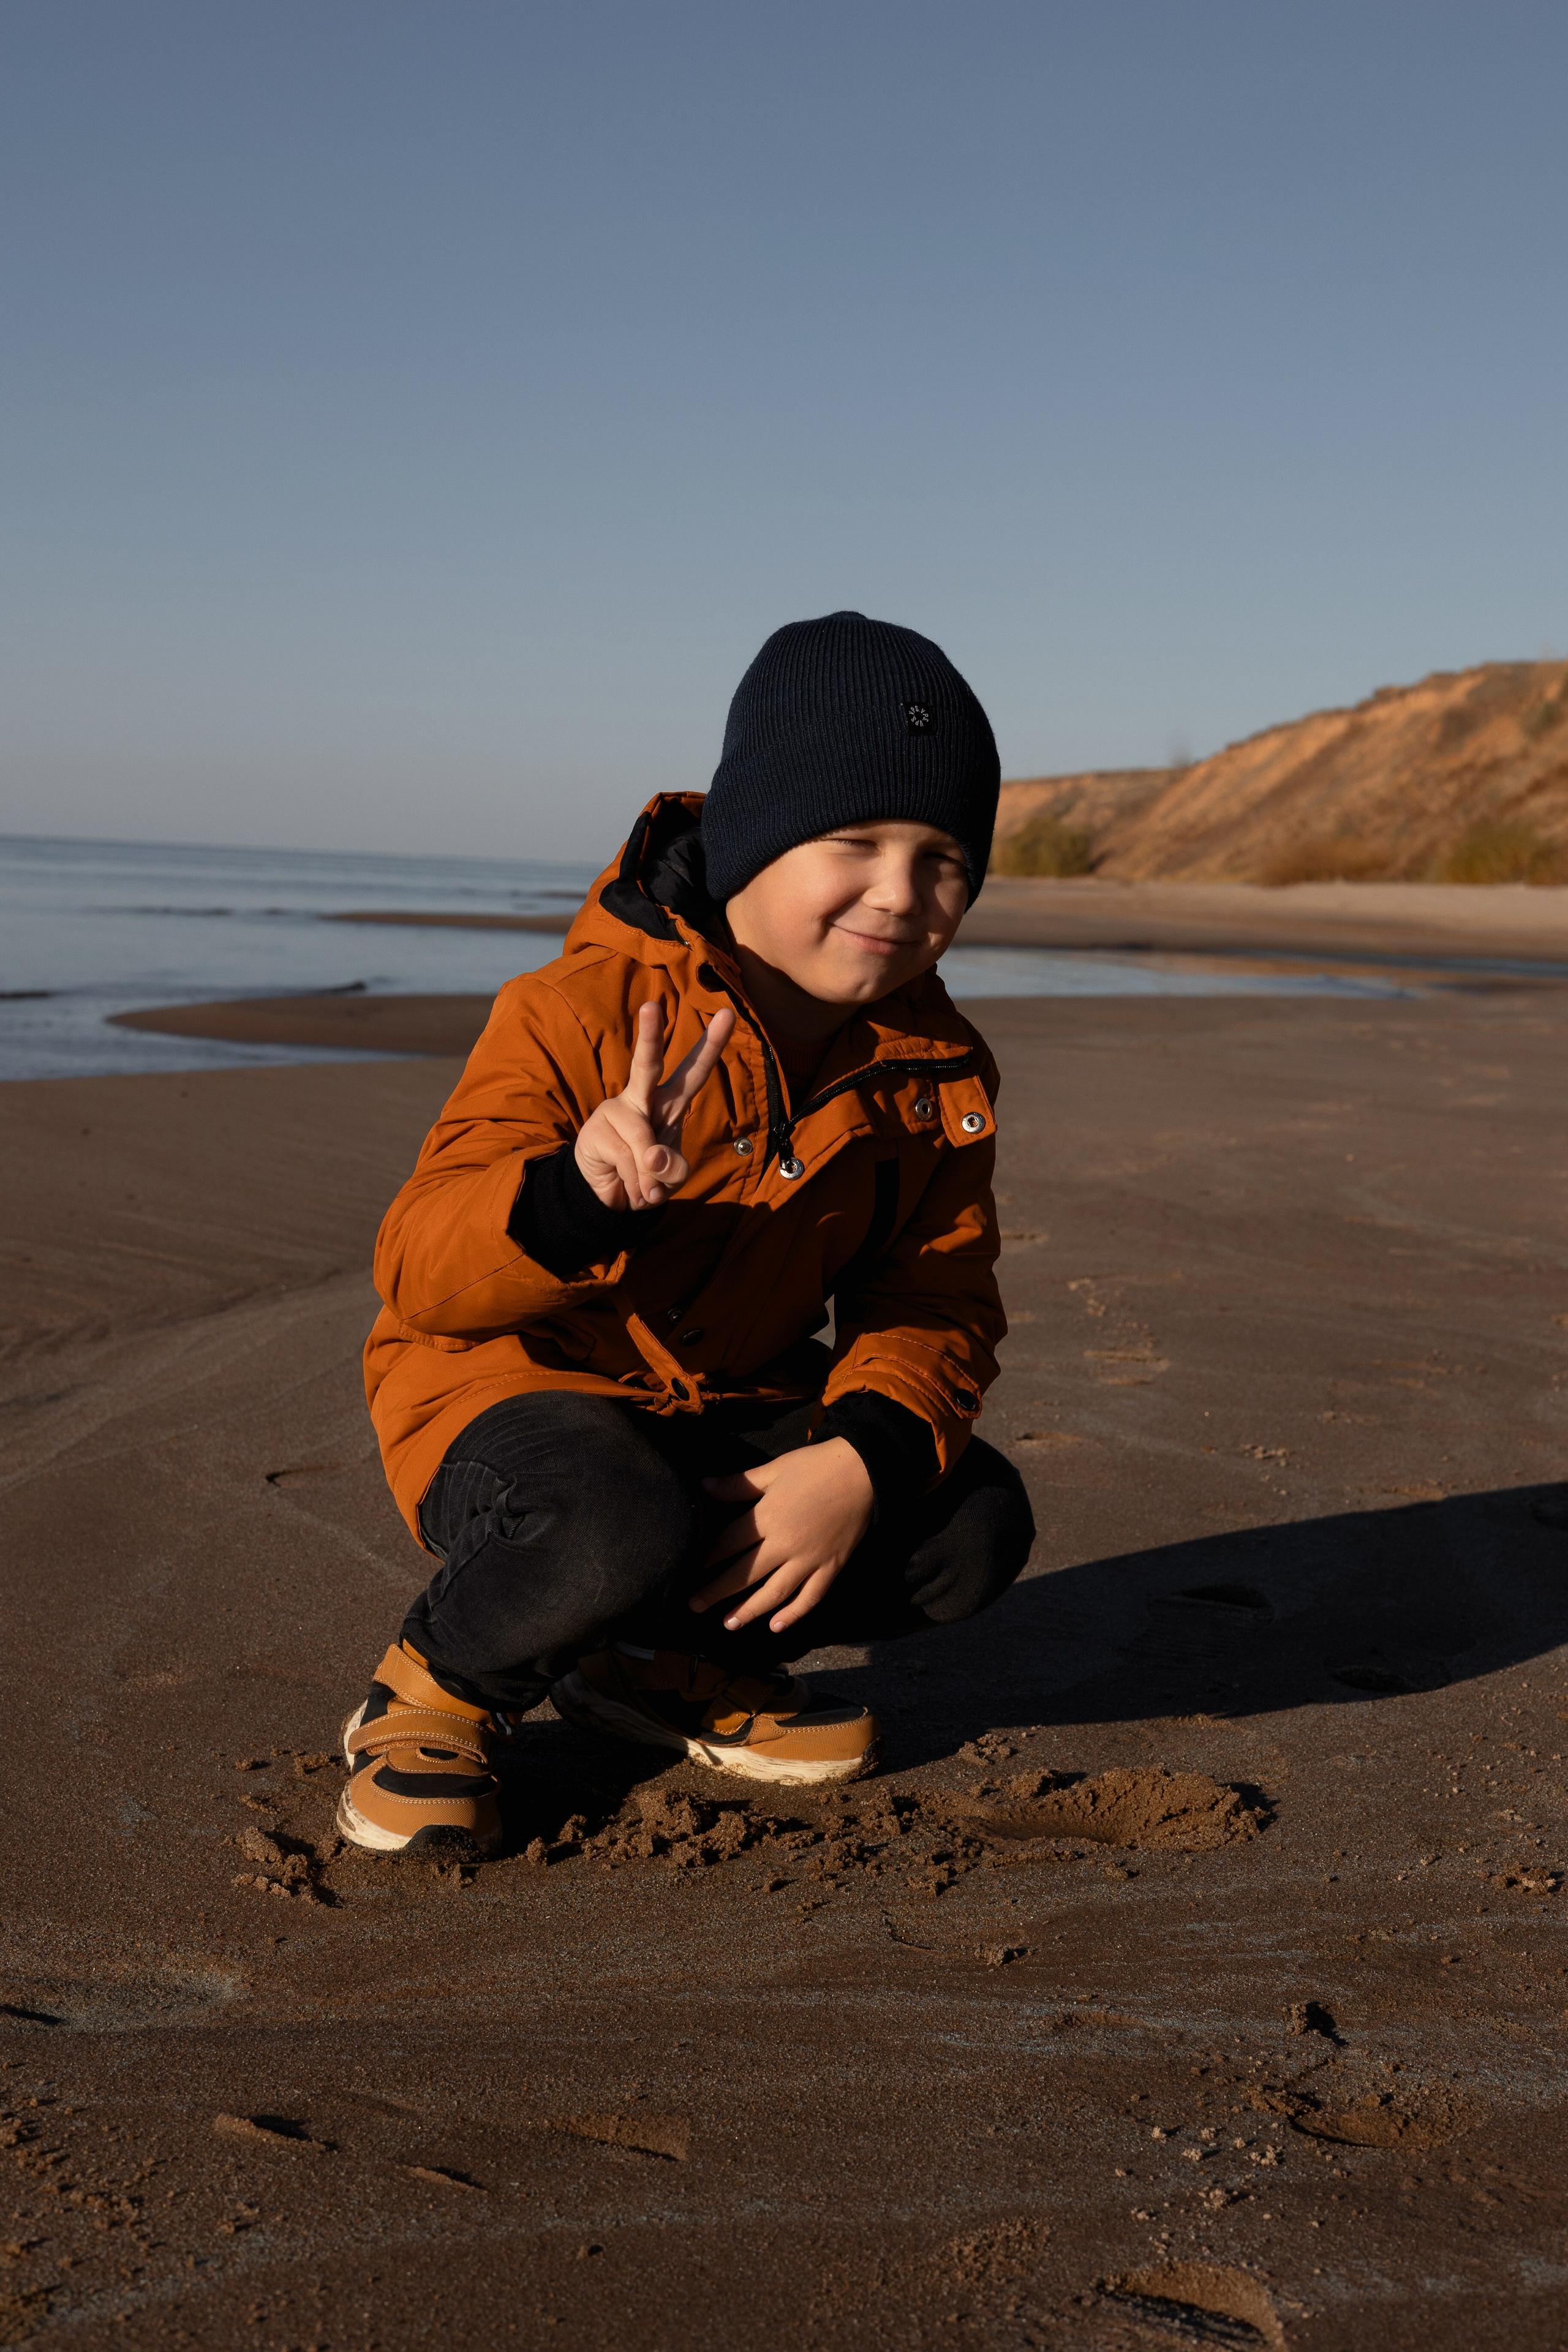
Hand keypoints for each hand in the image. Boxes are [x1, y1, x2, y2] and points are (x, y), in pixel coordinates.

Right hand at [574, 998, 735, 1209]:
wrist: (610, 1194)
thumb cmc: (649, 1176)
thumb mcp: (673, 1177)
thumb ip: (674, 1169)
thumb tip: (653, 1157)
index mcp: (670, 1101)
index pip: (694, 1070)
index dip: (711, 1044)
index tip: (727, 1013)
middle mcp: (643, 1098)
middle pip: (646, 1065)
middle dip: (649, 1036)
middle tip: (650, 1006)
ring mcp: (617, 1112)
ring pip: (643, 1140)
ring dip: (650, 1176)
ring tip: (645, 1187)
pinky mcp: (595, 1131)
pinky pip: (627, 1162)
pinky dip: (635, 1184)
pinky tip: (625, 1182)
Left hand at [689, 1439, 873, 1634]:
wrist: (864, 1470)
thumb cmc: (816, 1466)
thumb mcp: (773, 1469)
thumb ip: (738, 1484)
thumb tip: (703, 1486)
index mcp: (767, 1518)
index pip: (728, 1545)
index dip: (707, 1558)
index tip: (690, 1569)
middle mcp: (785, 1545)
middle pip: (744, 1575)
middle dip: (716, 1592)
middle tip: (694, 1605)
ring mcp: (810, 1560)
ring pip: (774, 1594)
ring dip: (749, 1611)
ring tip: (729, 1624)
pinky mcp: (831, 1567)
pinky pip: (811, 1597)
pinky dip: (794, 1614)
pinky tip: (776, 1626)